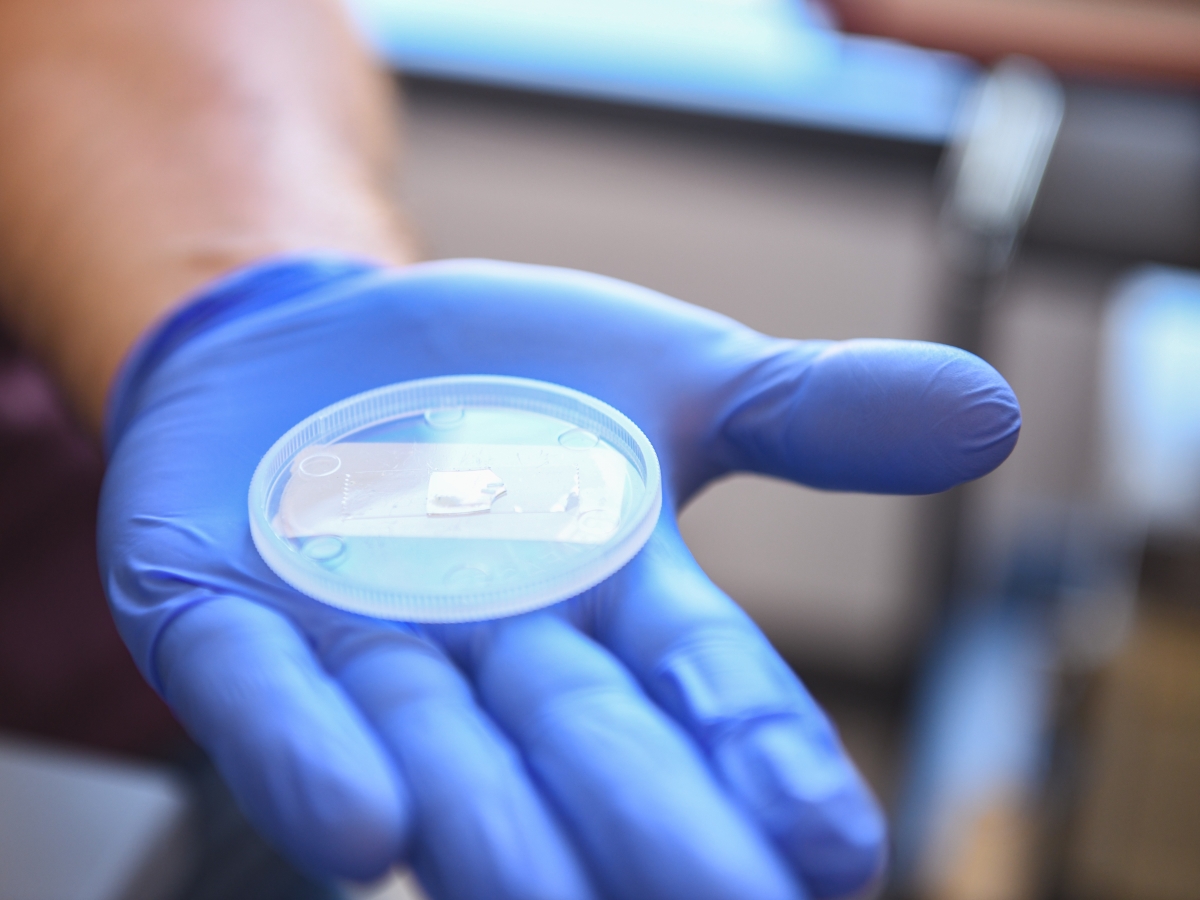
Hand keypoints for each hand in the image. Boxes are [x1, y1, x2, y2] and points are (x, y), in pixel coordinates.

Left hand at [100, 256, 1019, 899]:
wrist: (315, 337)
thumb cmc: (512, 373)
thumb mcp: (674, 372)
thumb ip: (812, 412)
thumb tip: (985, 412)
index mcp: (612, 596)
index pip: (707, 692)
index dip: (765, 762)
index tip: (835, 853)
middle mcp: (497, 648)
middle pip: (586, 747)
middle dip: (650, 826)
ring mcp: (354, 643)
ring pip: (434, 754)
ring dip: (491, 830)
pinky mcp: (218, 615)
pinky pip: (262, 699)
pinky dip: (307, 757)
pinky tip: (361, 833)